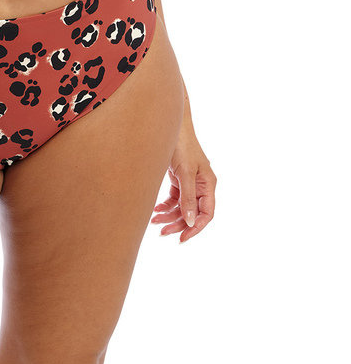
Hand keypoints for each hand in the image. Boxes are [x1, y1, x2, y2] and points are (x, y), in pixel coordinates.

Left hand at [151, 124, 215, 242]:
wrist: (170, 124)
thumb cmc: (181, 144)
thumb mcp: (185, 172)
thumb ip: (188, 197)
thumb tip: (190, 221)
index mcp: (208, 184)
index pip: (206, 213)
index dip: (196, 228)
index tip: (182, 238)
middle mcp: (201, 185)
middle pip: (192, 212)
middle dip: (178, 224)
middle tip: (163, 233)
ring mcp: (190, 182)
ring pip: (182, 207)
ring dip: (169, 216)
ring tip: (155, 222)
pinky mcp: (179, 178)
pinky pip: (174, 198)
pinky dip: (165, 206)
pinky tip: (156, 210)